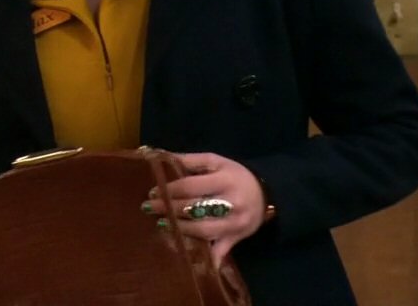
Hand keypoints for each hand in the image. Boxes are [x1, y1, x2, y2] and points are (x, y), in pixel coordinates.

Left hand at [140, 152, 267, 266]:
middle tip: (150, 208)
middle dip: (169, 209)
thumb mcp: (217, 161)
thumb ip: (191, 160)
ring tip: (161, 224)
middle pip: (195, 209)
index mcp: (225, 180)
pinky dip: (204, 257)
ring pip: (203, 231)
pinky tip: (186, 256)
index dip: (170, 190)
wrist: (267, 193)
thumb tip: (164, 159)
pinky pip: (219, 252)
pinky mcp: (236, 239)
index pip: (191, 186)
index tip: (152, 192)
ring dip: (179, 229)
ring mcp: (234, 224)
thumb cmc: (236, 175)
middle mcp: (231, 203)